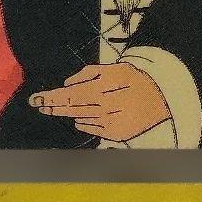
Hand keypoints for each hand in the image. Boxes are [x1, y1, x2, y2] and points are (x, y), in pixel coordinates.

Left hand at [30, 63, 170, 141]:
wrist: (166, 101)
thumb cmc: (138, 80)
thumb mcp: (118, 67)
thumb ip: (91, 73)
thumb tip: (67, 84)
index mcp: (107, 87)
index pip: (71, 95)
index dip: (52, 98)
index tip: (35, 99)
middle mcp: (107, 106)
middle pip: (72, 108)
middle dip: (52, 106)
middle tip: (37, 103)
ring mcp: (111, 123)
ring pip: (79, 118)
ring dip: (66, 113)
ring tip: (53, 107)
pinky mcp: (115, 134)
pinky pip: (91, 128)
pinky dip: (83, 122)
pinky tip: (79, 117)